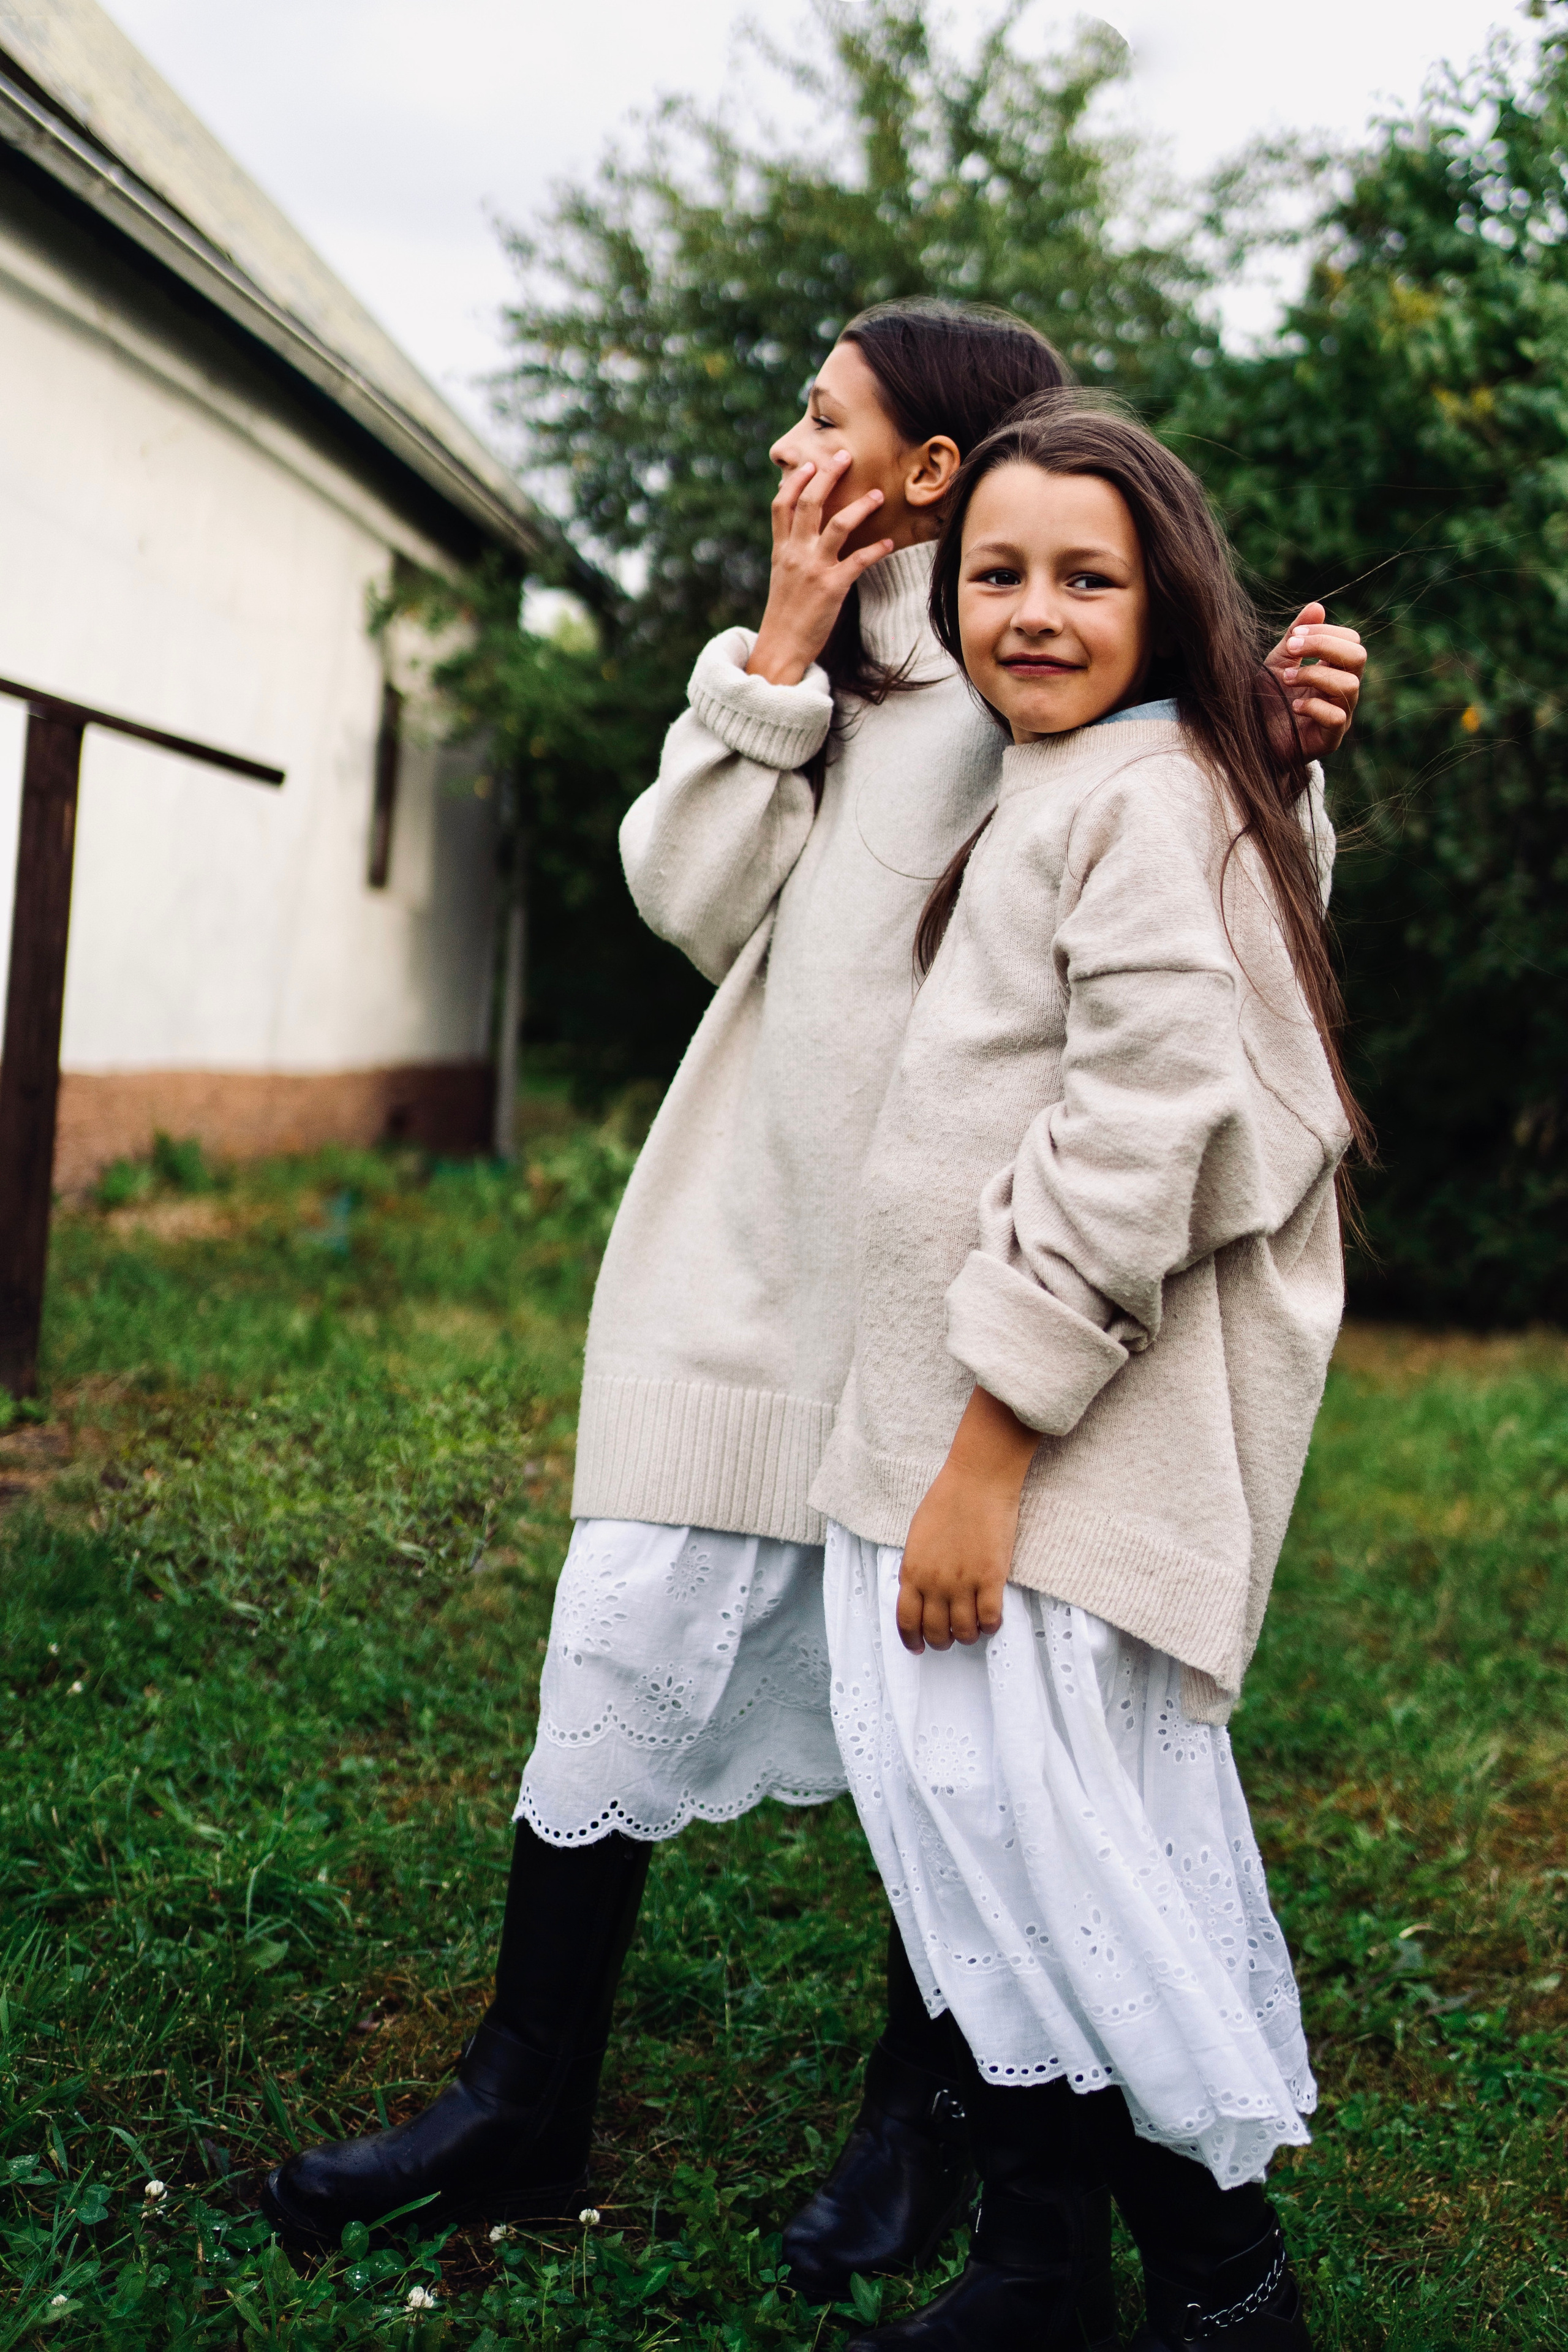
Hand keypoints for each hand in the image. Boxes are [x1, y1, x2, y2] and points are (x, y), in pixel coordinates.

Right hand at [746, 454, 895, 685]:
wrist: (781, 649)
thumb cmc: (785, 615)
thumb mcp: (781, 577)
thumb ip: (791, 552)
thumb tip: (803, 533)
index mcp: (781, 550)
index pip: (782, 504)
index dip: (795, 480)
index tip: (809, 461)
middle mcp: (795, 554)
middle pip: (809, 503)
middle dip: (828, 475)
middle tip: (845, 455)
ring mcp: (813, 569)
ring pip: (838, 525)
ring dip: (861, 507)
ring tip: (878, 495)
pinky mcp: (832, 588)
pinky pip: (859, 561)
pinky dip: (876, 550)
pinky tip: (890, 544)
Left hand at [895, 1389, 1038, 1653]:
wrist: (976, 1482)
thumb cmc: (946, 1501)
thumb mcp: (917, 1537)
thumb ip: (917, 1567)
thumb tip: (918, 1591)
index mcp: (912, 1572)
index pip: (906, 1621)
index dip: (912, 1640)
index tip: (918, 1646)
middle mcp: (935, 1584)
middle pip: (936, 1632)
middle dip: (942, 1641)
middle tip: (949, 1638)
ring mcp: (963, 1583)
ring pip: (964, 1632)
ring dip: (968, 1636)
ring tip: (972, 1629)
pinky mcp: (991, 1578)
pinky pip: (991, 1618)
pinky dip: (991, 1625)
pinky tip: (992, 1619)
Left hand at [1263, 603, 1365, 759]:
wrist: (1250, 739)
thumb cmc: (1266, 700)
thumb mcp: (1278, 661)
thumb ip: (1297, 636)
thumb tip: (1317, 606)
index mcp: (1335, 670)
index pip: (1351, 642)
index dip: (1325, 633)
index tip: (1293, 638)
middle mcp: (1342, 691)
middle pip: (1358, 657)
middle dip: (1323, 646)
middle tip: (1291, 650)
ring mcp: (1340, 716)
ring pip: (1348, 685)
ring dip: (1313, 676)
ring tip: (1286, 680)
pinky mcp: (1330, 739)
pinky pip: (1336, 717)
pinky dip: (1313, 707)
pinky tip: (1293, 707)